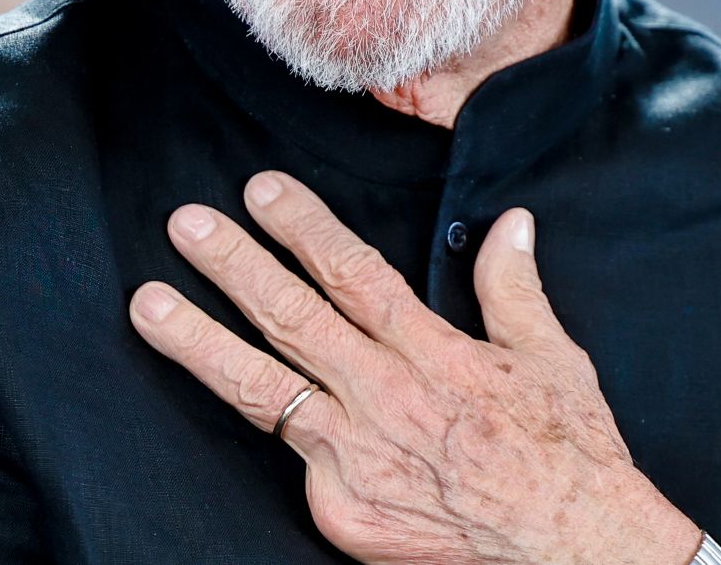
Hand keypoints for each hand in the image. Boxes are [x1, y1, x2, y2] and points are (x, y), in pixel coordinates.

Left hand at [127, 171, 700, 564]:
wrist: (572, 550)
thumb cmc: (567, 453)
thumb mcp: (552, 358)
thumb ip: (513, 288)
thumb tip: (511, 224)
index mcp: (430, 354)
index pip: (351, 274)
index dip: (302, 227)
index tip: (260, 191)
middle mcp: (384, 400)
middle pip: (291, 320)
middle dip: (233, 266)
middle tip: (186, 225)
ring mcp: (356, 460)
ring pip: (263, 390)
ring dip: (199, 341)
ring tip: (148, 304)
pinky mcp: (344, 513)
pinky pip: (298, 461)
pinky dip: (269, 430)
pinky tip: (221, 394)